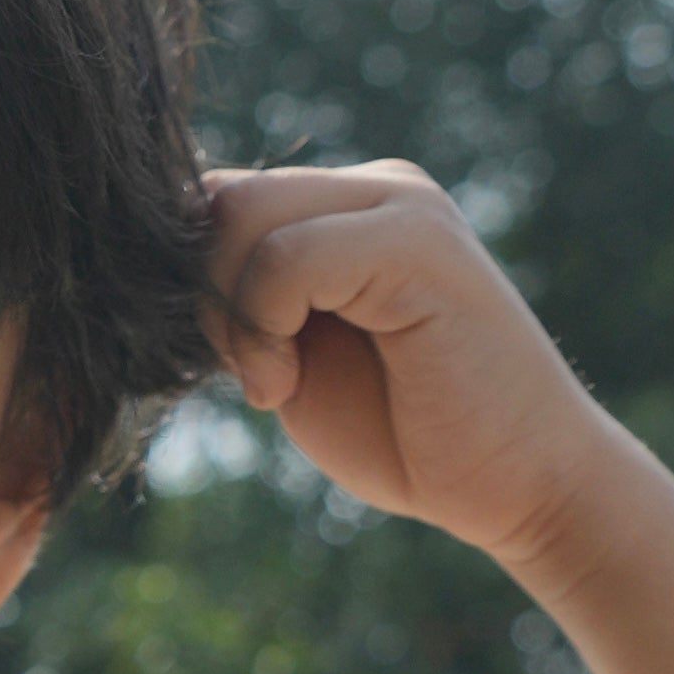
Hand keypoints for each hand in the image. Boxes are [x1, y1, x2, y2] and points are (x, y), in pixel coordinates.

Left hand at [201, 165, 620, 583]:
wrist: (520, 486)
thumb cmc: (410, 435)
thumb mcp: (295, 356)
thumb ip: (245, 298)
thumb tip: (152, 259)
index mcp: (347, 207)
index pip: (220, 196)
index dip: (189, 277)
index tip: (221, 359)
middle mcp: (376, 187)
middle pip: (219, 195)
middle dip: (201, 292)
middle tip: (248, 374)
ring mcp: (402, 205)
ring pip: (241, 214)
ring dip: (230, 313)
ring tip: (273, 380)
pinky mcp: (417, 243)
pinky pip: (285, 255)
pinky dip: (260, 324)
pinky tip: (284, 384)